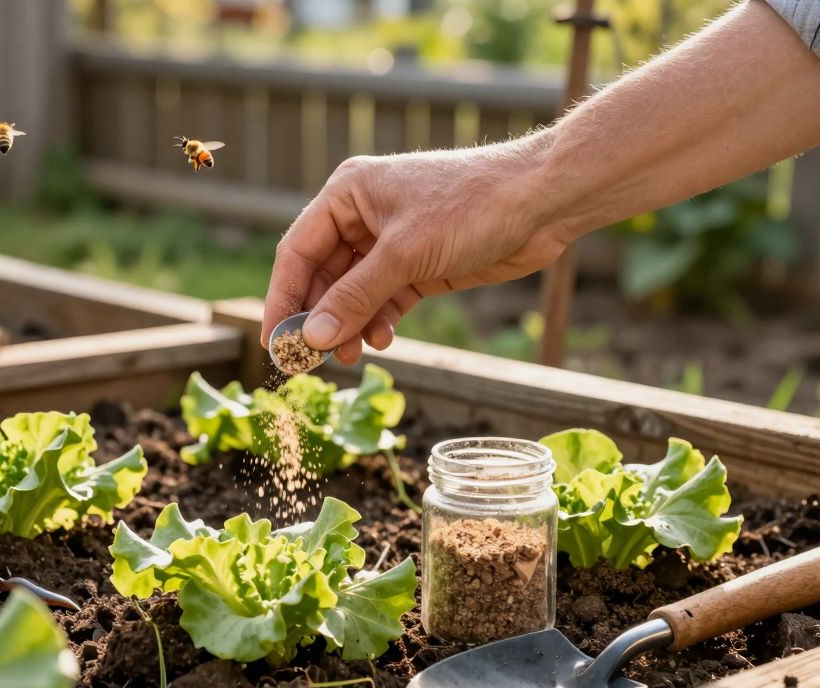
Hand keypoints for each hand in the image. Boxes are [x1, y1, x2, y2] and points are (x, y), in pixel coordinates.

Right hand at [261, 140, 573, 363]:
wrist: (544, 201)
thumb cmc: (474, 205)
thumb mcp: (406, 254)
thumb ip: (355, 297)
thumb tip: (310, 338)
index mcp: (348, 194)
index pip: (297, 252)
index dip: (282, 298)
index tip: (275, 342)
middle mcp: (363, 216)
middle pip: (322, 276)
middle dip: (317, 318)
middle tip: (309, 361)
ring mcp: (391, 243)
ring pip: (352, 293)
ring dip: (347, 325)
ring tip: (350, 356)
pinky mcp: (418, 266)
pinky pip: (382, 300)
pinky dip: (377, 322)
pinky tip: (382, 340)